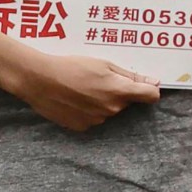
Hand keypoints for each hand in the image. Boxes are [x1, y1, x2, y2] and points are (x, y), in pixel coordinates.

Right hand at [11, 53, 160, 131]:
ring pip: (109, 110)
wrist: (38, 79)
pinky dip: (88, 110)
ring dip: (102, 101)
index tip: (142, 84)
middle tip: (99, 80)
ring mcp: (97, 120)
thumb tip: (154, 82)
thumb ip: (130, 76)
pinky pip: (93, 118)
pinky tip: (74, 98)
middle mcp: (111, 110)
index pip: (151, 96)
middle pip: (127, 102)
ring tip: (82, 88)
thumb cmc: (71, 67)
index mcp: (119, 92)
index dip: (149, 89)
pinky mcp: (82, 127)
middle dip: (119, 92)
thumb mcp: (103, 64)